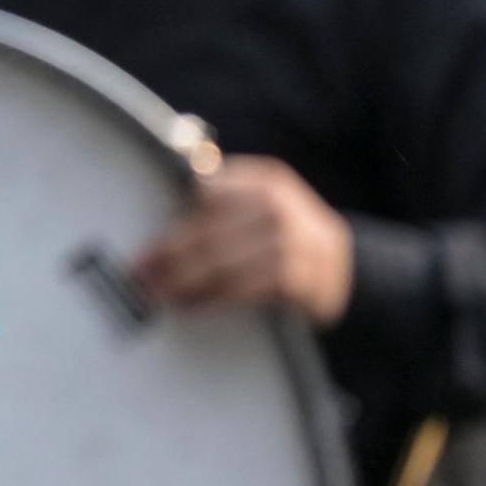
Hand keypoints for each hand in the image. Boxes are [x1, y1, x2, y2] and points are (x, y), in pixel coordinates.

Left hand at [137, 156, 355, 327]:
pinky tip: (193, 305)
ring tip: (159, 294)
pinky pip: (247, 289)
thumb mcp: (258, 209)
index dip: (172, 220)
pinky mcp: (302, 278)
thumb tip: (154, 229)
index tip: (140, 240)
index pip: (208, 192)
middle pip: (212, 230)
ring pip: (226, 262)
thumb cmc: (282, 239)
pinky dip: (215, 298)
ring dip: (186, 281)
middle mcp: (281, 206)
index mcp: (265, 180)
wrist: (344, 272)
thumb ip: (217, 208)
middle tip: (140, 275)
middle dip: (170, 255)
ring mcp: (295, 241)